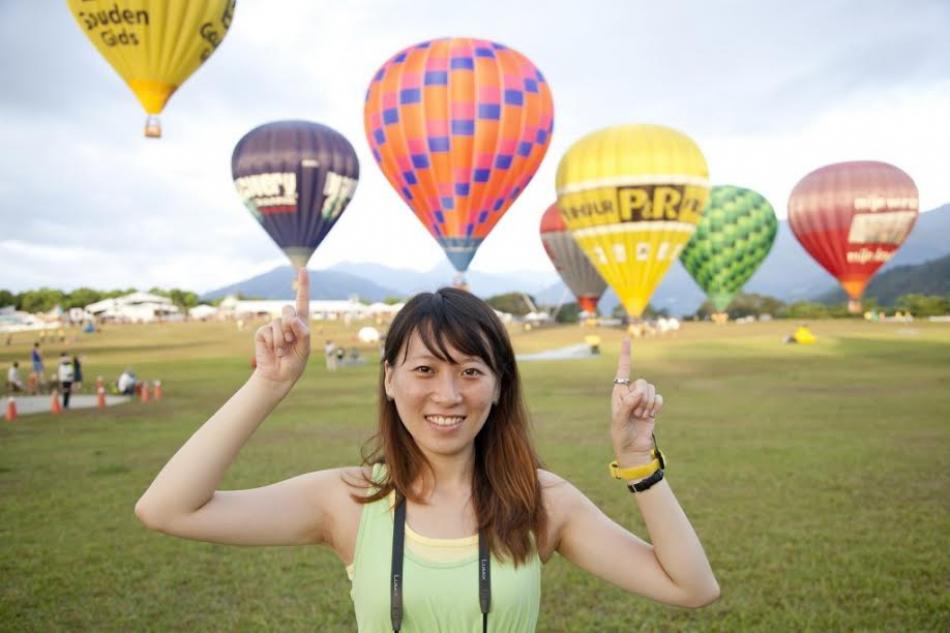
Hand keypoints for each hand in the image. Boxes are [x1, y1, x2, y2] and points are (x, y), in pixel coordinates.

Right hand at [253, 268, 310, 387]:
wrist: (278, 376)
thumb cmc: (294, 362)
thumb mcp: (305, 349)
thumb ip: (303, 332)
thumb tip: (293, 319)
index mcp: (301, 323)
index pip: (302, 301)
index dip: (302, 285)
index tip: (303, 269)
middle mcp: (287, 322)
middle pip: (289, 310)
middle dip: (291, 325)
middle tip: (291, 341)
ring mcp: (274, 326)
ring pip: (279, 323)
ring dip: (282, 340)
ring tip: (282, 350)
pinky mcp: (262, 333)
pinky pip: (268, 331)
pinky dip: (272, 343)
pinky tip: (272, 350)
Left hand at [611, 337, 663, 459]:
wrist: (634, 449)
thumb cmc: (622, 435)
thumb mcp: (619, 420)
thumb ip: (627, 404)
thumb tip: (638, 390)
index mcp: (619, 392)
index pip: (623, 370)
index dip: (626, 354)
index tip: (627, 338)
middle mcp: (631, 392)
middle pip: (643, 382)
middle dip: (642, 397)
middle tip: (636, 412)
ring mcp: (643, 399)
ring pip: (652, 390)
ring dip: (649, 404)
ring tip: (641, 416)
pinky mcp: (653, 406)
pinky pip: (659, 398)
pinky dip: (656, 406)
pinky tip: (650, 416)